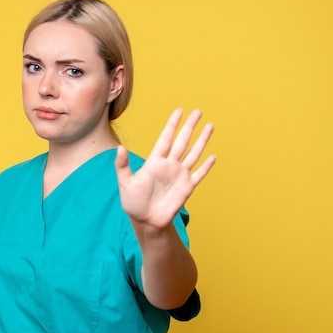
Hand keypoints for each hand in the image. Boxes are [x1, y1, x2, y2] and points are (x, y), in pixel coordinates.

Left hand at [115, 109, 215, 230]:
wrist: (146, 221)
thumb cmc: (133, 203)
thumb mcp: (125, 183)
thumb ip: (122, 165)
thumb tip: (119, 148)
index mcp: (154, 161)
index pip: (166, 138)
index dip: (172, 124)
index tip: (179, 111)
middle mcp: (169, 165)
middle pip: (182, 141)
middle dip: (190, 126)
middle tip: (198, 111)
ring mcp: (179, 175)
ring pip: (193, 153)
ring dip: (202, 140)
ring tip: (210, 126)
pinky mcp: (187, 187)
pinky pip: (199, 174)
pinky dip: (206, 166)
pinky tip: (213, 156)